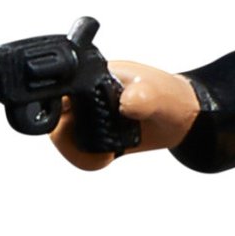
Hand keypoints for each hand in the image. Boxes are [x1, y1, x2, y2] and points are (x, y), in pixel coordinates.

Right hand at [50, 61, 199, 169]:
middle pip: (53, 119)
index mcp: (93, 75)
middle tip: (100, 144)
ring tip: (110, 151)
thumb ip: (143, 97)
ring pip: (61, 138)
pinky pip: (77, 152)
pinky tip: (110, 155)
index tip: (73, 125)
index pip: (58, 90)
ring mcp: (86, 117)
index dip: (55, 108)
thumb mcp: (159, 95)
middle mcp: (84, 95)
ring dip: (80, 150)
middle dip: (70, 137)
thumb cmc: (171, 97)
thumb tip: (126, 103)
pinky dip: (89, 160)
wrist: (181, 119)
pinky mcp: (93, 136)